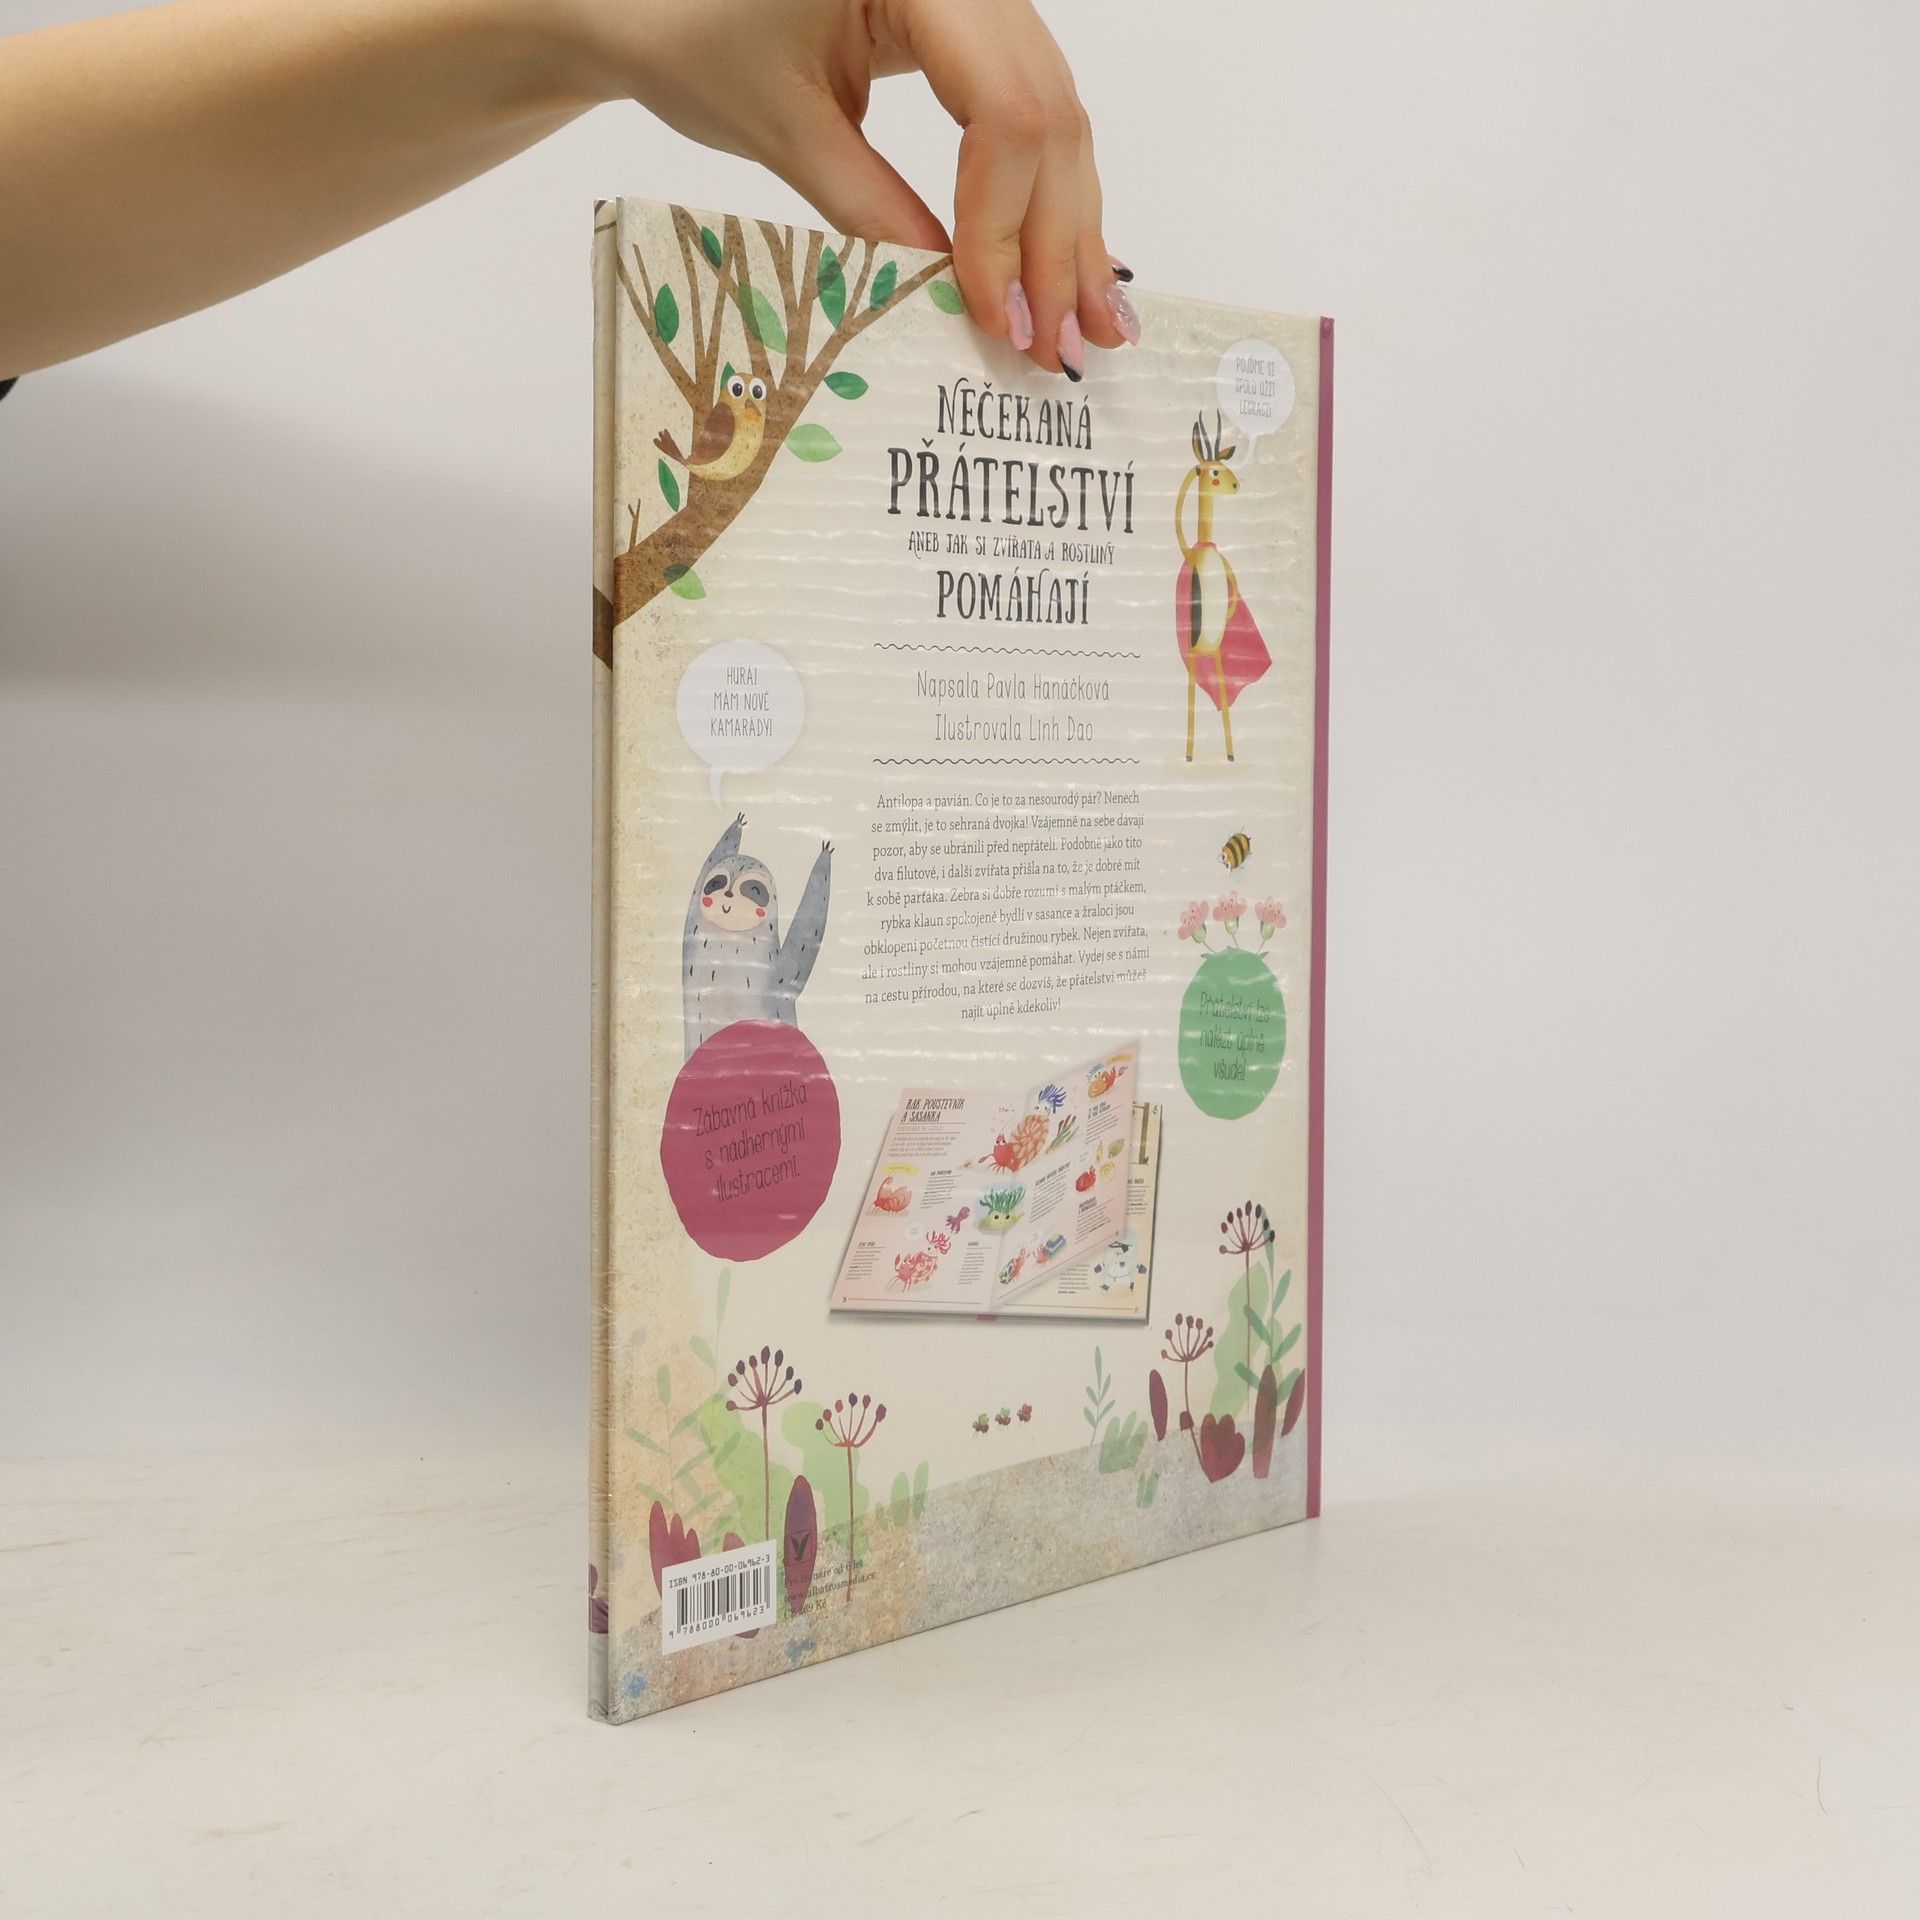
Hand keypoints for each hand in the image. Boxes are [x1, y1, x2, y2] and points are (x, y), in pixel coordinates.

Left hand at [565, 0, 1131, 376]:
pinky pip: (1035, 113)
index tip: (995, 318)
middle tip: (1063, 347)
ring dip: (1071, 229)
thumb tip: (961, 301)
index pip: (1002, 111)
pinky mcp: (979, 29)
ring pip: (1059, 118)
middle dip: (1054, 242)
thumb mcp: (788, 134)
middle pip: (1047, 116)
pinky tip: (1068, 266)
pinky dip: (1048, 197)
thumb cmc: (698, 43)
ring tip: (1087, 326)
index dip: (1006, 225)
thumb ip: (876, 210)